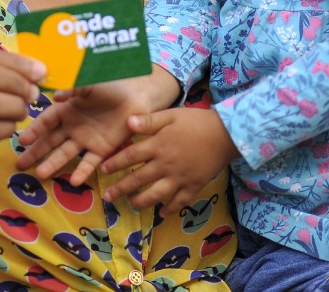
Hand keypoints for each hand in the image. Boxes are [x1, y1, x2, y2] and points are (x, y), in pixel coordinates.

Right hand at [16, 69, 179, 184]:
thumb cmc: (111, 86)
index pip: (47, 121)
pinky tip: (74, 182)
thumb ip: (74, 88)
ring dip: (53, 164)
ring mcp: (85, 140)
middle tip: (20, 164)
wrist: (136, 96)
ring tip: (40, 174)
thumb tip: (56, 95)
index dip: (35, 130)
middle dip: (35, 152)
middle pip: (50, 141)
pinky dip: (83, 171)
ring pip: (65, 154)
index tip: (22, 140)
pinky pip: (90, 162)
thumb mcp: (90, 83)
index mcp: (67, 109)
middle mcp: (72, 127)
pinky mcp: (101, 150)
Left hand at [100, 107, 237, 216]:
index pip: (130, 157)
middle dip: (120, 189)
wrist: (225, 134)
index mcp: (157, 146)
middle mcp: (165, 165)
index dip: (114, 164)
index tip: (102, 170)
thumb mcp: (171, 115)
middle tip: (107, 196)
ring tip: (131, 204)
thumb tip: (126, 122)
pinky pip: (179, 202)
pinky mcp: (193, 187)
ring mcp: (179, 178)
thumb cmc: (196, 121)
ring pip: (155, 195)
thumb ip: (149, 121)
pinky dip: (169, 209)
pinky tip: (162, 213)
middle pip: (138, 180)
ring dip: (140, 201)